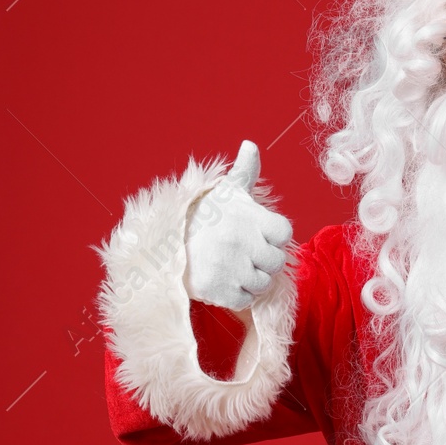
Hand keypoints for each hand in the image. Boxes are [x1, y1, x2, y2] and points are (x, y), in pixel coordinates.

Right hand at [183, 141, 292, 310]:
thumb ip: (245, 171)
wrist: (160, 242)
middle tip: (241, 253)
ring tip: (231, 266)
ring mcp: (233, 269)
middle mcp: (245, 243)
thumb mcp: (223, 191)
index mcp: (251, 218)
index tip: (256, 234)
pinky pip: (246, 299)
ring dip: (251, 278)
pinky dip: (238, 294)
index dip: (272, 236)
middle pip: (276, 261)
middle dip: (263, 259)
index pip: (284, 233)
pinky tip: (224, 280)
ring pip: (263, 283)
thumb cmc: (199, 214)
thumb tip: (251, 145)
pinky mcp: (220, 292)